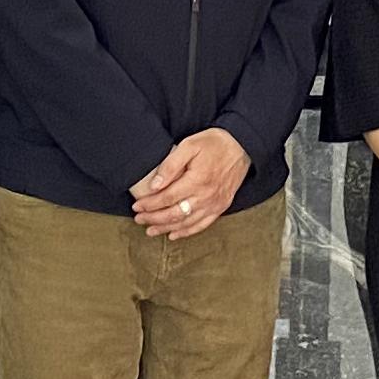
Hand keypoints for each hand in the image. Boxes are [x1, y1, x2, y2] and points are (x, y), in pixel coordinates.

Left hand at [133, 128, 249, 238]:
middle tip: (138, 219)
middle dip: (153, 218)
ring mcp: (215, 204)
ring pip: (186, 223)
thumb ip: (171, 165)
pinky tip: (174, 234)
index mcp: (197, 180)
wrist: (242, 146)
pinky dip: (186, 232)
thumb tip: (155, 185)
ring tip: (151, 230)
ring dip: (166, 228)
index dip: (150, 204)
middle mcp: (206, 196)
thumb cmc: (214, 143)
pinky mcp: (221, 207)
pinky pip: (202, 225)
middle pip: (174, 214)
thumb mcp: (190, 145)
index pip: (167, 198)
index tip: (136, 206)